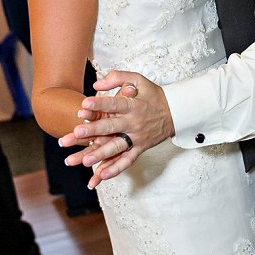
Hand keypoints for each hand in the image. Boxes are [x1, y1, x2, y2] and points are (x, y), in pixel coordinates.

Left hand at [66, 70, 172, 186]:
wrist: (177, 113)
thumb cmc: (154, 96)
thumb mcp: (139, 80)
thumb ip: (118, 78)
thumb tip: (96, 84)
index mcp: (133, 105)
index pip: (115, 104)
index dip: (100, 104)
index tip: (84, 104)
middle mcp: (134, 123)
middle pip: (111, 127)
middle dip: (93, 130)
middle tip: (77, 132)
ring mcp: (137, 138)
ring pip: (116, 147)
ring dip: (100, 154)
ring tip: (84, 160)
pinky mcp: (139, 148)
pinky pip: (127, 161)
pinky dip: (115, 169)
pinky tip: (101, 176)